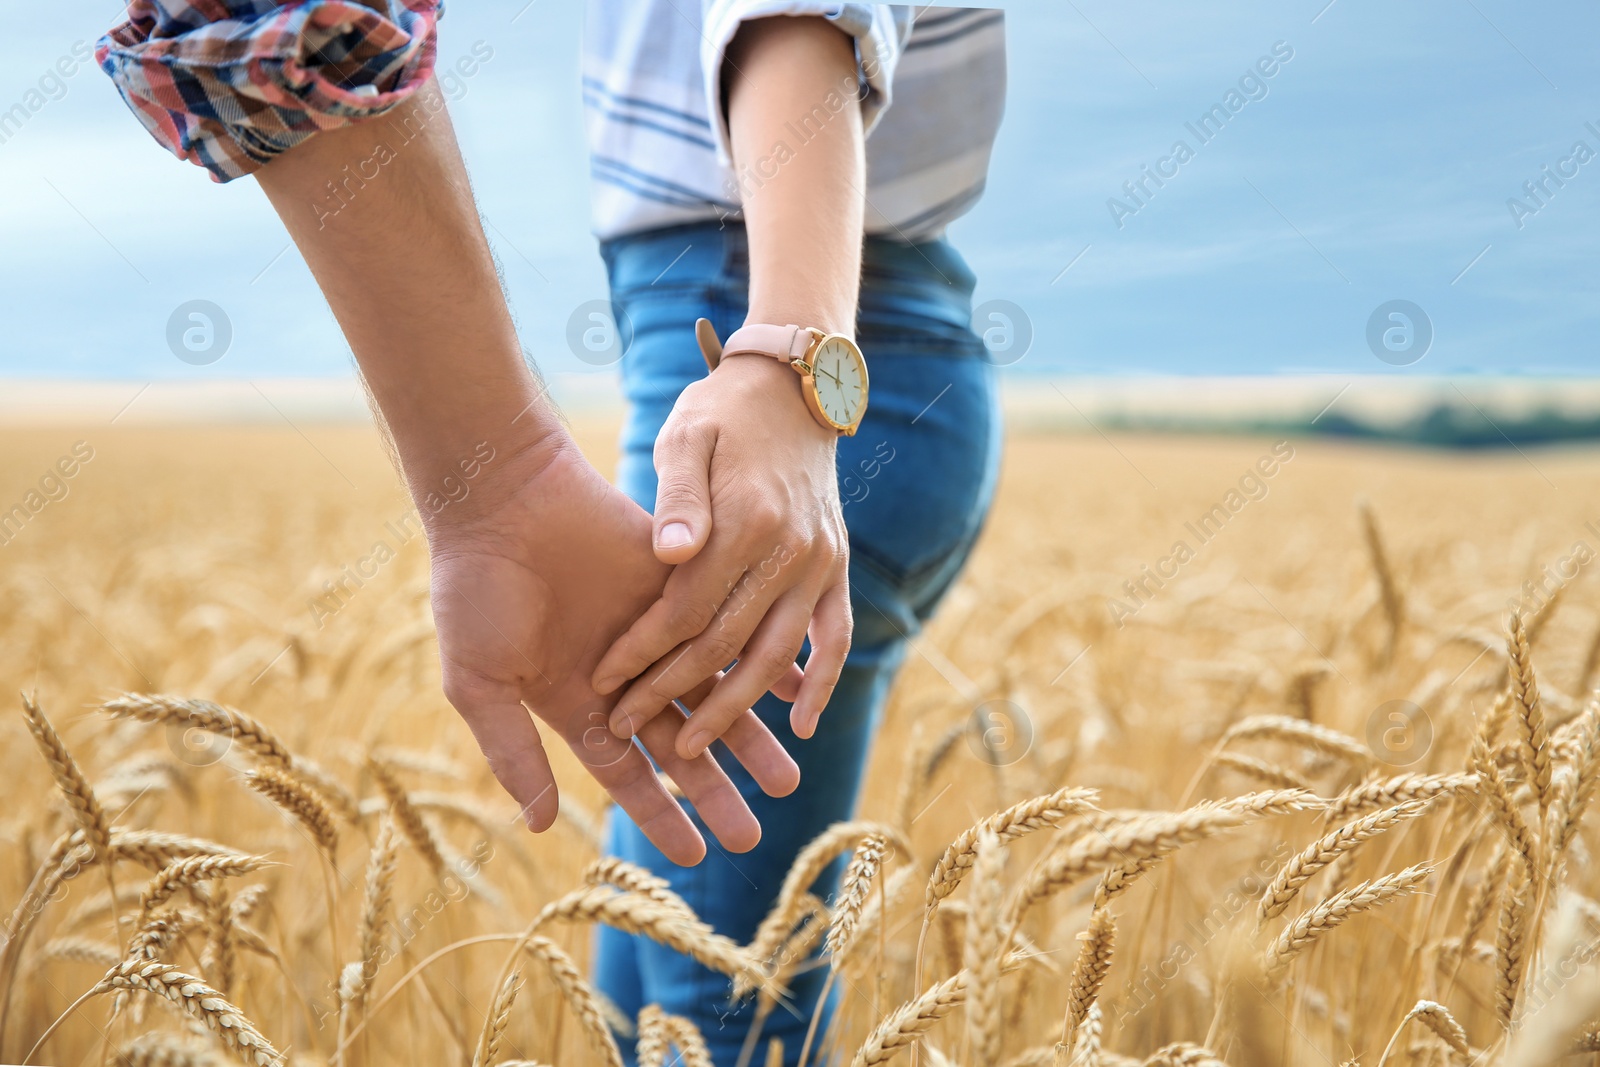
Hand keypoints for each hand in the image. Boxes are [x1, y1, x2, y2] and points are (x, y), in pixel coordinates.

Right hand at [428, 435, 800, 865]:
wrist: (502, 496)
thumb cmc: (477, 590)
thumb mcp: (480, 681)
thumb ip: (513, 751)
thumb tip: (536, 824)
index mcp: (573, 702)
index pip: (626, 771)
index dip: (659, 814)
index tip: (696, 857)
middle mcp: (622, 674)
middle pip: (679, 742)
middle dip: (715, 789)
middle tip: (755, 834)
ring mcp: (654, 629)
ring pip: (712, 694)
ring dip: (749, 734)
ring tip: (790, 777)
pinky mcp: (680, 585)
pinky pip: (730, 629)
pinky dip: (761, 656)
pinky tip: (795, 685)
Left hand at [590, 354, 852, 759]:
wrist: (792, 388)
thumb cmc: (720, 414)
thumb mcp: (686, 437)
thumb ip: (677, 498)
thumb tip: (670, 553)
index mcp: (745, 522)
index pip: (684, 610)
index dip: (642, 654)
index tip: (603, 687)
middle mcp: (788, 550)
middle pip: (724, 644)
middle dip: (672, 694)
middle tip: (631, 732)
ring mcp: (819, 563)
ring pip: (776, 656)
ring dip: (736, 709)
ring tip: (695, 749)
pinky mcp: (836, 568)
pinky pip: (835, 637)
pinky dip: (821, 682)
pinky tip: (801, 723)